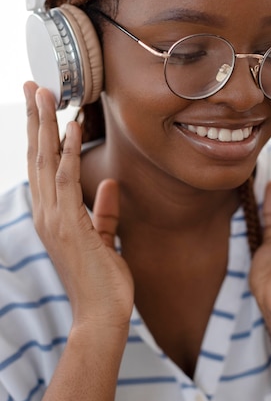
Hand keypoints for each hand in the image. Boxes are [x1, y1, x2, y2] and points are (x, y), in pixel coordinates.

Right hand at [24, 82, 133, 332]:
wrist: (102, 315)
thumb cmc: (102, 280)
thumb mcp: (102, 238)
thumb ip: (103, 211)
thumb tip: (107, 182)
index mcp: (51, 216)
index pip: (41, 167)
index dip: (39, 134)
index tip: (41, 106)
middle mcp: (45, 213)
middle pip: (35, 156)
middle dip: (35, 119)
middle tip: (33, 84)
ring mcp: (53, 219)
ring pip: (45, 161)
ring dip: (45, 124)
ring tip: (45, 91)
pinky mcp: (69, 224)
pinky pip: (66, 179)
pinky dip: (67, 150)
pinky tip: (72, 126)